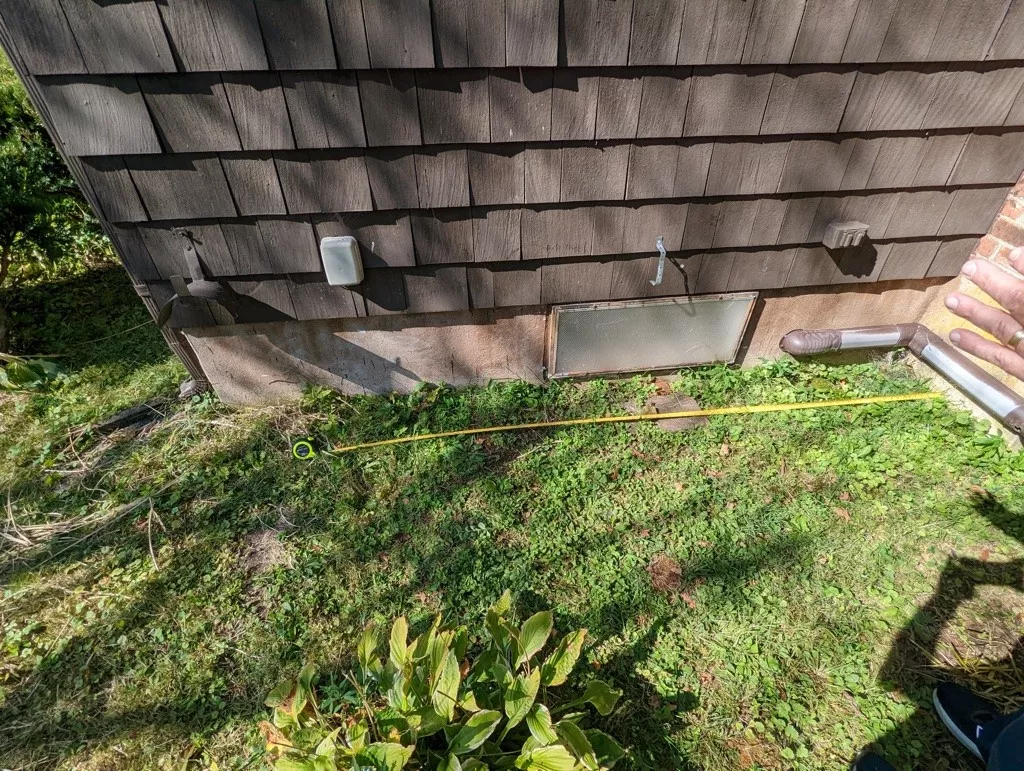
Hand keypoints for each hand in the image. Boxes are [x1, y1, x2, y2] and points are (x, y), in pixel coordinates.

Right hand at [945, 248, 1023, 380]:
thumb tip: (1022, 260)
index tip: (1013, 254)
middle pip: (1014, 299)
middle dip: (991, 283)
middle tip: (969, 267)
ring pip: (1001, 327)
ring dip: (974, 313)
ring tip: (951, 300)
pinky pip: (1000, 358)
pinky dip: (977, 347)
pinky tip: (956, 336)